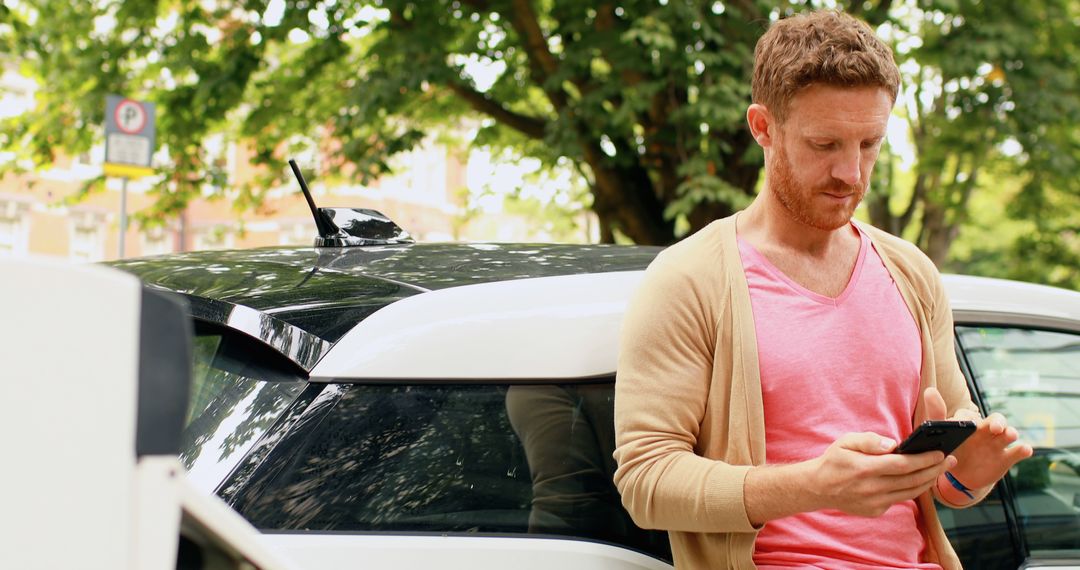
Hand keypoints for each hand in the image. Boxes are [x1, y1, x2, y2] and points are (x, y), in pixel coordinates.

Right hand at [807, 431, 955, 516]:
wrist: (818, 488)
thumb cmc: (834, 461)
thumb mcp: (845, 442)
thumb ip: (868, 440)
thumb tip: (892, 444)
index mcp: (865, 469)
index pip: (903, 465)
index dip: (924, 459)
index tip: (940, 453)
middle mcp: (872, 488)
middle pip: (912, 480)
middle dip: (934, 470)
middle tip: (950, 460)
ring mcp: (875, 502)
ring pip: (910, 492)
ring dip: (929, 481)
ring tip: (940, 470)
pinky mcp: (876, 510)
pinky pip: (900, 499)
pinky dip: (914, 489)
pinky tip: (921, 479)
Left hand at [923, 387, 1032, 492]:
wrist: (961, 477)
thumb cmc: (951, 450)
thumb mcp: (942, 435)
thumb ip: (936, 414)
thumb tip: (930, 390)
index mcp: (968, 424)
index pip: (969, 416)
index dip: (967, 419)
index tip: (963, 423)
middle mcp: (986, 430)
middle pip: (996, 419)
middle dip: (997, 422)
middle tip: (995, 428)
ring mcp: (997, 443)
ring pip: (1009, 433)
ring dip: (1011, 433)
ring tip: (1010, 435)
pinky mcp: (1006, 458)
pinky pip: (1017, 452)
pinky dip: (1023, 449)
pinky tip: (1025, 449)